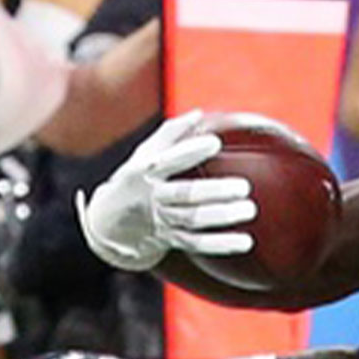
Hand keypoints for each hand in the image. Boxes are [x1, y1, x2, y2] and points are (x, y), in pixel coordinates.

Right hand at [75, 109, 253, 270]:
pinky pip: (196, 244)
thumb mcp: (142, 155)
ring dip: (222, 217)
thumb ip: (170, 134)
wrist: (109, 224)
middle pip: (184, 195)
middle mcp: (153, 198)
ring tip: (249, 210)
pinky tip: (245, 242)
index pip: (167, 161)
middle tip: (243, 187)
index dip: (190, 152)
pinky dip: (221, 245)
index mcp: (145, 172)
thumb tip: (199, 114)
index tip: (215, 143)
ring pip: (192, 220)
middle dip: (213, 192)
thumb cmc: (134, 180)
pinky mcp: (170, 240)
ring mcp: (162, 221)